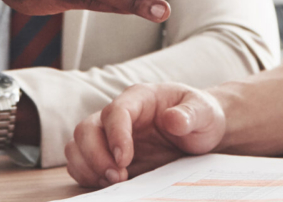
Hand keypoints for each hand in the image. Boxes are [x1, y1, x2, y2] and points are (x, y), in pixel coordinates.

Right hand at [66, 84, 226, 188]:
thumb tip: (173, 119)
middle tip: (118, 176)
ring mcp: (109, 135)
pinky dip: (87, 175)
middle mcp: (118, 115)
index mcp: (139, 98)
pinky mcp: (107, 155)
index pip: (116, 111)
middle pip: (86, 129)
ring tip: (113, 182)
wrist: (199, 132)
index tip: (124, 158)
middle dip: (96, 155)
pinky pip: (81, 162)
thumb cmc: (200, 116)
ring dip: (88, 167)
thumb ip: (190, 113)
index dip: (115, 135)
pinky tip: (108, 184)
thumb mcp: (205, 112)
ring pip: (77, 145)